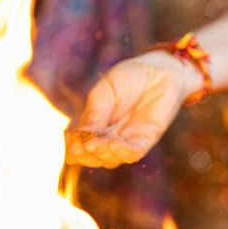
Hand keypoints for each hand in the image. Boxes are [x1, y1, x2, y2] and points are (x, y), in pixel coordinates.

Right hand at [67, 51, 200, 167]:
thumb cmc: (129, 77)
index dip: (72, 147)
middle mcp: (108, 138)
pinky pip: (133, 153)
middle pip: (92, 157)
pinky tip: (113, 145)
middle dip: (84, 154)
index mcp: (94, 126)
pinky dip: (122, 152)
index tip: (68, 142)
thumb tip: (81, 134)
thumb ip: (95, 113)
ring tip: (94, 144)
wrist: (159, 69)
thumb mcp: (105, 92)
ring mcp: (126, 141)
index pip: (79, 144)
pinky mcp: (146, 140)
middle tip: (79, 147)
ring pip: (110, 159)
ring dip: (101, 154)